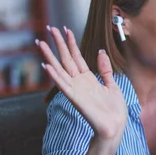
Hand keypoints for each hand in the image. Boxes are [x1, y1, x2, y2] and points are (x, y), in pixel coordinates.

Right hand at [38, 26, 127, 141]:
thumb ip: (105, 70)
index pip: (77, 57)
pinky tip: (46, 66)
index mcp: (88, 79)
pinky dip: (55, 76)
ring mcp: (76, 90)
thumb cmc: (114, 109)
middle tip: (49, 28)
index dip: (71, 43)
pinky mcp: (75, 99)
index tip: (66, 29)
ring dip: (50, 56)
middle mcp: (80, 82)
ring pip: (60, 69)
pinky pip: (63, 85)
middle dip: (58, 43)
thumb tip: (100, 51)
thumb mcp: (112, 85)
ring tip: (40, 43)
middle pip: (66, 59)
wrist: (115, 126)